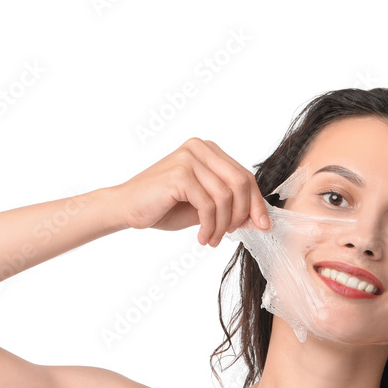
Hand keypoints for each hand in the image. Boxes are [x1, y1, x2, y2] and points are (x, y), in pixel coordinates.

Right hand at [113, 138, 270, 245]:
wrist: (125, 208)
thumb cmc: (162, 207)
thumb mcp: (204, 207)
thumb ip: (230, 208)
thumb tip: (259, 220)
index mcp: (208, 150)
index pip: (244, 175)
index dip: (256, 202)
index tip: (261, 225)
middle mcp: (199, 148)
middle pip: (240, 182)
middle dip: (243, 213)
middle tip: (234, 234)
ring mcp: (189, 158)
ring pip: (225, 196)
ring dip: (223, 225)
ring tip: (212, 239)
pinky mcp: (180, 173)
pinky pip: (208, 205)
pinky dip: (209, 226)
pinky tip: (202, 237)